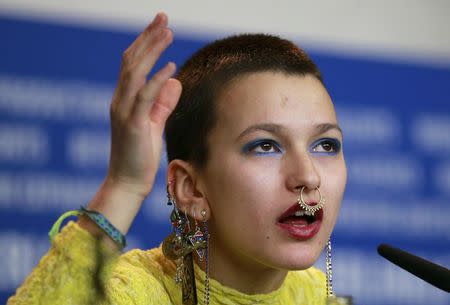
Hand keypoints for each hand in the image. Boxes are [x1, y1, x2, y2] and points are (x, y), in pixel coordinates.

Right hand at [107, 12, 181, 198]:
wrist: (127, 183)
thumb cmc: (140, 156)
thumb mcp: (153, 124)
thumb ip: (163, 103)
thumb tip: (175, 81)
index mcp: (124, 100)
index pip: (132, 64)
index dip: (146, 43)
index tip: (160, 26)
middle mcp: (120, 101)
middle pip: (132, 61)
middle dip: (148, 38)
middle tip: (163, 17)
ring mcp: (124, 112)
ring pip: (135, 73)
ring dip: (151, 51)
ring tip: (168, 32)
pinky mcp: (133, 125)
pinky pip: (144, 97)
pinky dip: (156, 80)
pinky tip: (170, 67)